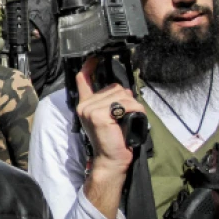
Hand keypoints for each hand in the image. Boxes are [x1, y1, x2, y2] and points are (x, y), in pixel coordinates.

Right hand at [75, 57, 145, 176]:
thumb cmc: (113, 141)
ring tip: (126, 121)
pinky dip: (134, 111)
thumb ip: (109, 102)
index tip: (93, 57)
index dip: (88, 67)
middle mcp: (85, 105)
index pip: (83, 80)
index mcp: (86, 104)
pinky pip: (126, 104)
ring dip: (131, 107)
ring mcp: (90, 109)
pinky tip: (130, 122)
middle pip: (114, 88)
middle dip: (125, 99)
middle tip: (123, 117)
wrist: (110, 160)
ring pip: (122, 96)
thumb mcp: (108, 118)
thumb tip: (123, 90)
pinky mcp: (99, 115)